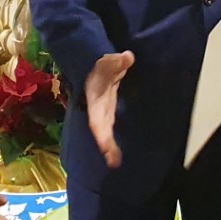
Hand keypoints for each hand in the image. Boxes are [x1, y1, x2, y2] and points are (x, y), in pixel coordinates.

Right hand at [87, 51, 134, 168]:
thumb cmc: (100, 65)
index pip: (97, 118)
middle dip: (106, 145)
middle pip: (100, 130)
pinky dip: (113, 141)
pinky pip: (111, 129)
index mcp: (95, 99)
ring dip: (109, 147)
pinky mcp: (110, 113)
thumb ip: (117, 61)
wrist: (93, 66)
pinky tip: (119, 153)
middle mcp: (98, 109)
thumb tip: (128, 57)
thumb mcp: (107, 61)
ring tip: (115, 163)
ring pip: (105, 132)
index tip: (105, 146)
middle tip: (113, 162)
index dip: (101, 132)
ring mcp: (104, 112)